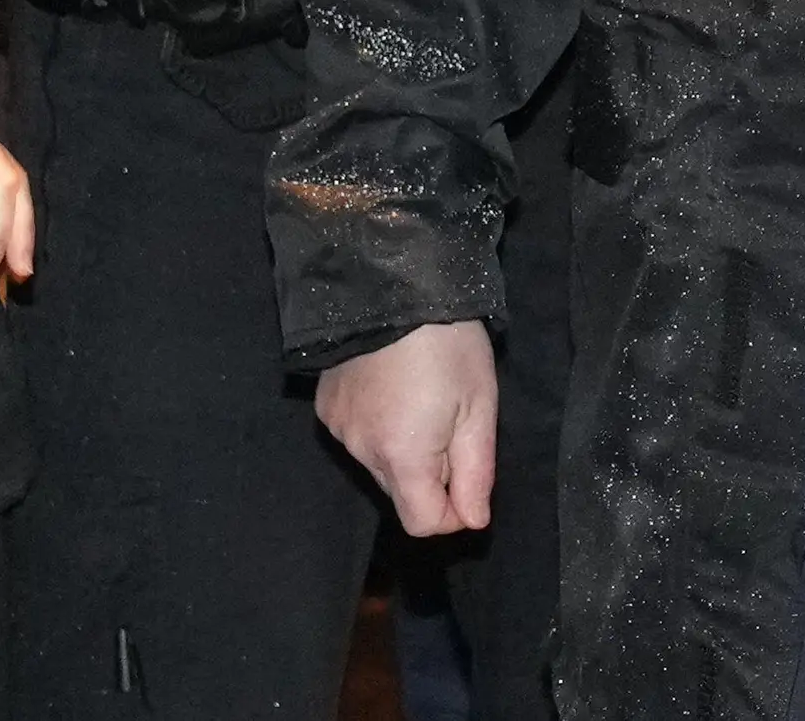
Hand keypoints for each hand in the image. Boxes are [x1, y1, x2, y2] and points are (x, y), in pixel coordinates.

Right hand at [316, 321, 496, 535]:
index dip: (453, 513)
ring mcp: (338, 427)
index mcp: (403, 456)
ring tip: (420, 397)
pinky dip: (377, 426)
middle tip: (449, 422)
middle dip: (429, 475)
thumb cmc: (447, 342)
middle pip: (401, 493)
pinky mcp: (325, 405)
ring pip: (379, 464)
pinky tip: (391, 386)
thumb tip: (473, 520)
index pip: (423, 523)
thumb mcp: (479, 406)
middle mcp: (361, 450)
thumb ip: (476, 472)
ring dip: (403, 449)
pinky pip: (358, 436)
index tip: (468, 478)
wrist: (390, 281)